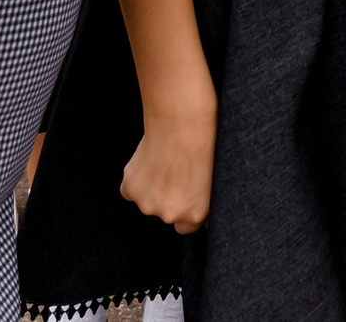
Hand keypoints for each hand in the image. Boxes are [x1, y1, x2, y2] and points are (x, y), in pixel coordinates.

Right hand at [120, 91, 216, 233]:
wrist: (182, 119)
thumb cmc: (205, 141)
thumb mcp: (215, 177)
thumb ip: (204, 200)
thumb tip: (205, 219)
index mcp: (196, 215)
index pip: (188, 226)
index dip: (187, 207)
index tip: (188, 191)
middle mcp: (171, 215)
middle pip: (168, 215)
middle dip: (170, 199)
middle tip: (177, 171)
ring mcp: (148, 204)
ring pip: (148, 202)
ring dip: (152, 188)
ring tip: (165, 160)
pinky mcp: (130, 190)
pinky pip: (131, 190)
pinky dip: (137, 179)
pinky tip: (149, 159)